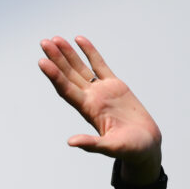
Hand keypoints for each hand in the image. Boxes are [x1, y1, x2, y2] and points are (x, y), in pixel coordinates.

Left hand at [39, 36, 160, 177]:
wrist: (146, 145)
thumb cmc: (130, 149)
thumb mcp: (111, 147)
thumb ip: (92, 144)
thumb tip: (71, 142)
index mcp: (89, 111)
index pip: (66, 90)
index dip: (55, 76)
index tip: (43, 62)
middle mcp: (91, 99)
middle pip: (69, 75)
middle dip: (57, 59)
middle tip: (44, 43)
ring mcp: (102, 91)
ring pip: (81, 68)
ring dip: (68, 54)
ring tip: (55, 39)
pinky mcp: (115, 86)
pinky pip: (100, 65)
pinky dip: (90, 52)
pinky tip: (79, 40)